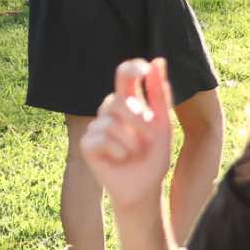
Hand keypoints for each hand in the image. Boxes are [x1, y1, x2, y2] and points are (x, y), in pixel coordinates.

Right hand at [80, 58, 174, 208]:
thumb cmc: (153, 157)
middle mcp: (109, 111)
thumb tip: (157, 61)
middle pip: (116, 99)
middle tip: (149, 137)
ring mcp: (96, 127)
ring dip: (131, 141)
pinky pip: (102, 139)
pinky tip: (120, 159)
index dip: (131, 68)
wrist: (144, 188)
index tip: (143, 70)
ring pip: (110, 122)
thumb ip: (159, 94)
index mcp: (128, 103)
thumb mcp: (162, 125)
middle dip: (137, 120)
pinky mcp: (87, 144)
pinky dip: (119, 151)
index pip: (124, 75)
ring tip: (134, 153)